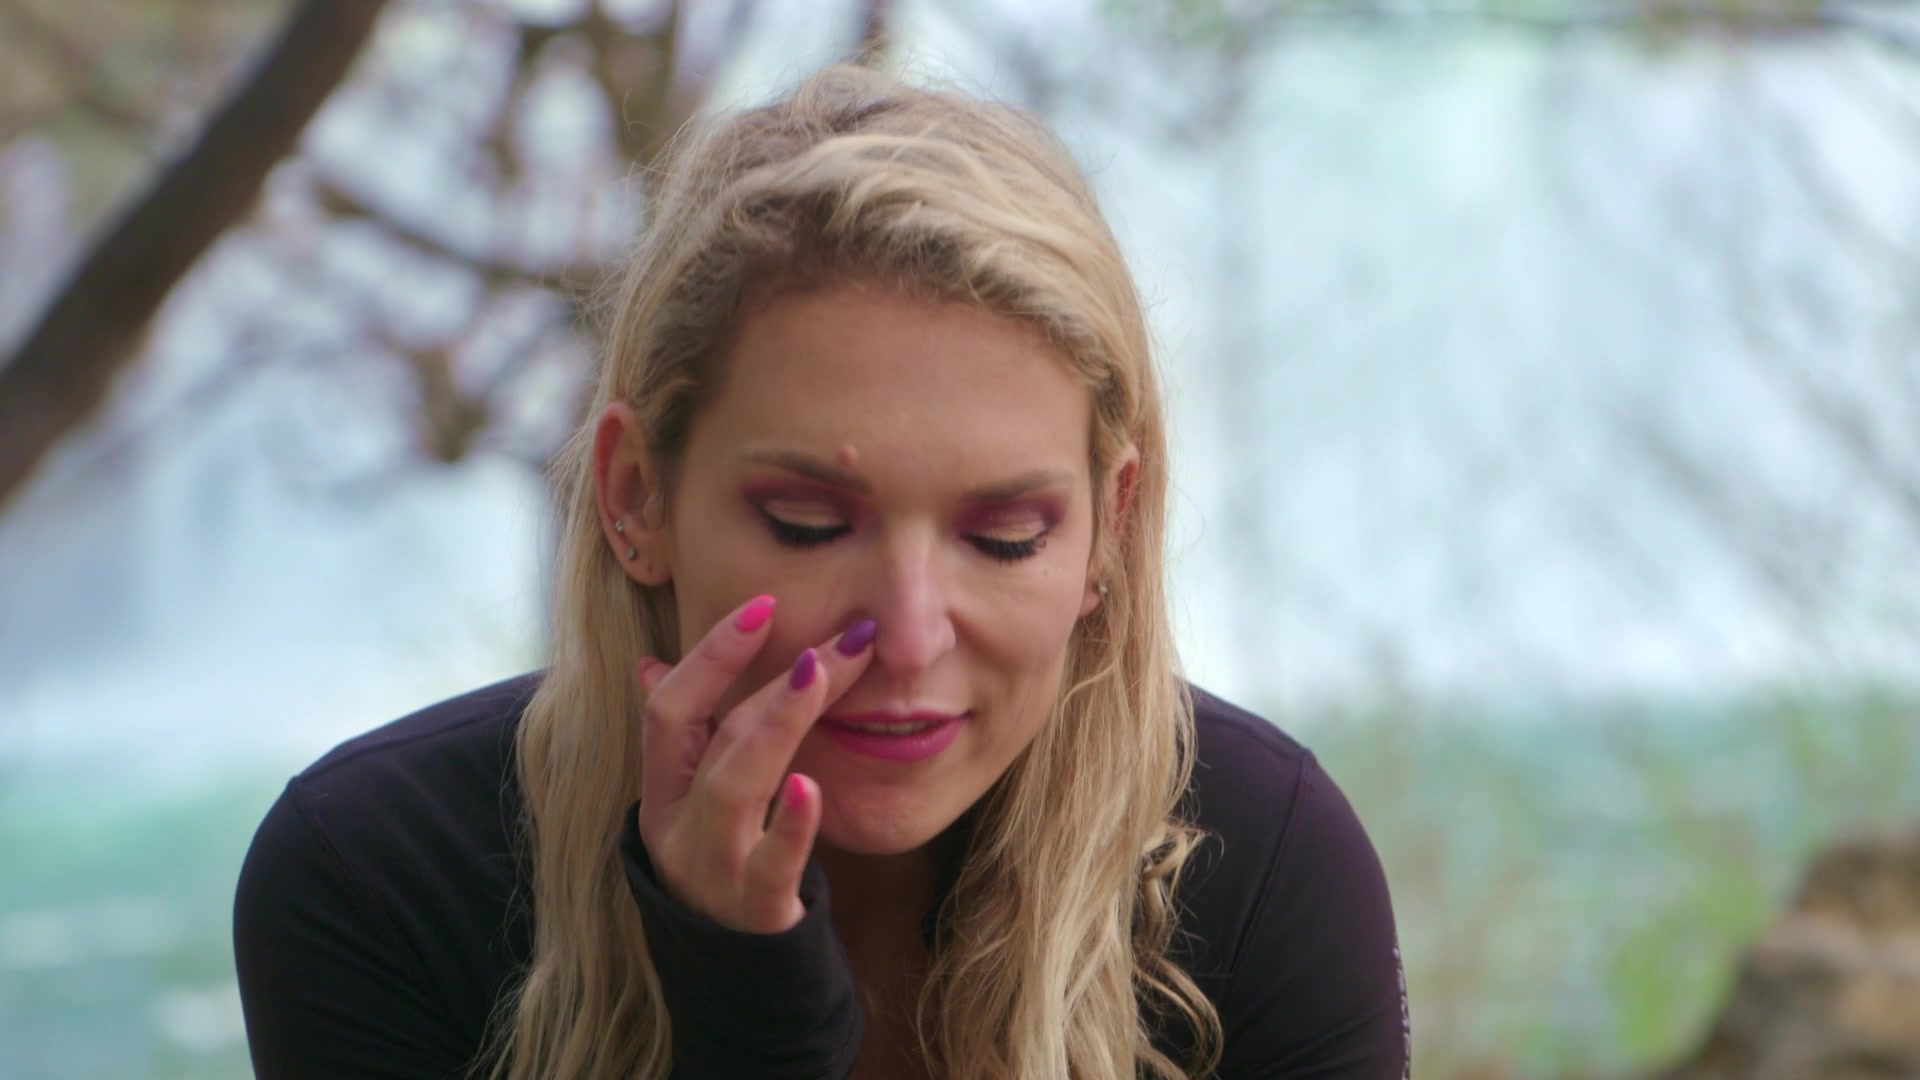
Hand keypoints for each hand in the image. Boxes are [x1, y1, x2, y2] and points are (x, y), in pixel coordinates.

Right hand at [634, 595, 876, 933]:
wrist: (737, 984)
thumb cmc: (723, 871)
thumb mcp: (693, 806)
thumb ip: (684, 740)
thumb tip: (653, 666)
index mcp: (662, 794)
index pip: (670, 709)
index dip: (711, 655)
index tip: (763, 605)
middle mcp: (676, 828)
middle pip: (713, 740)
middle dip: (774, 681)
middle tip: (840, 639)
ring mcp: (710, 870)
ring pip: (732, 790)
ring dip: (777, 726)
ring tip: (818, 677)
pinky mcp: (752, 911)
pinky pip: (769, 867)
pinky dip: (790, 828)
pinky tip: (811, 790)